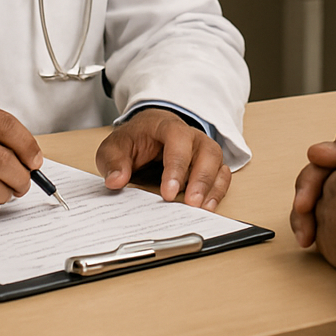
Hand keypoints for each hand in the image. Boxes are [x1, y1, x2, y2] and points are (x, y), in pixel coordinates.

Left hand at [96, 108, 230, 209]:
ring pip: (217, 162)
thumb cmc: (134, 140)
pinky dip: (218, 190)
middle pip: (206, 150)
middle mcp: (190, 135)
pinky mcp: (208, 163)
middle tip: (191, 203)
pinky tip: (208, 206)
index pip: (178, 139)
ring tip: (201, 209)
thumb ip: (113, 161)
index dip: (177, 165)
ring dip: (212, 186)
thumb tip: (116, 180)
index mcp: (166, 126)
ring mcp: (202, 148)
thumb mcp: (114, 147)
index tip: (168, 192)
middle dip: (200, 178)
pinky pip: (222, 174)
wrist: (146, 133)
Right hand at [290, 124, 335, 250]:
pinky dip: (309, 226)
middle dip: (306, 189)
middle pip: (316, 171)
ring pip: (309, 194)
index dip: (332, 152)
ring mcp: (334, 182)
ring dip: (301, 214)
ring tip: (305, 235)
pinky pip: (315, 212)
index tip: (318, 157)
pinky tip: (309, 241)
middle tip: (303, 207)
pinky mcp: (333, 203)